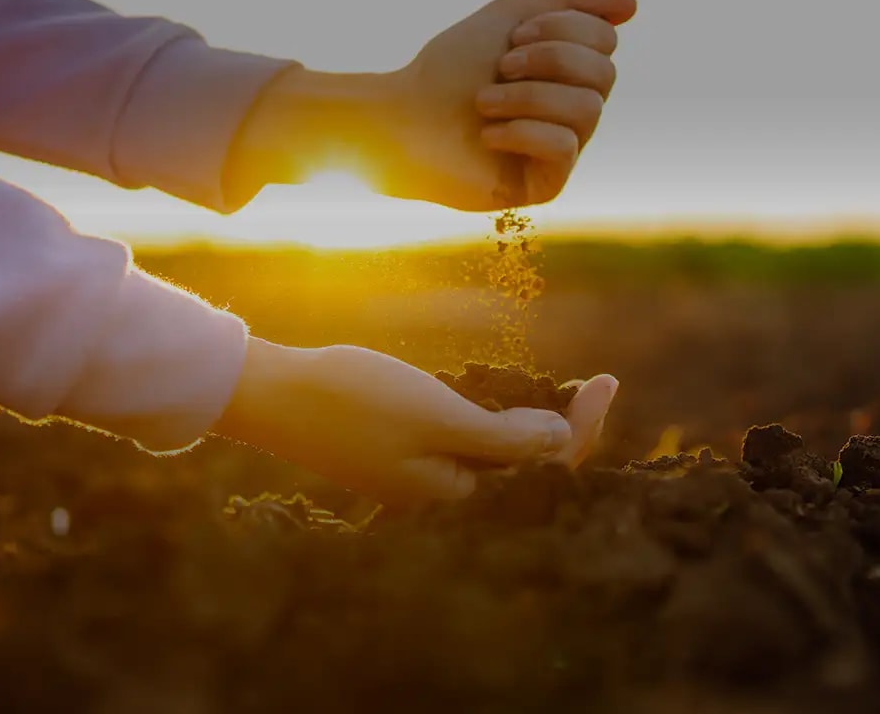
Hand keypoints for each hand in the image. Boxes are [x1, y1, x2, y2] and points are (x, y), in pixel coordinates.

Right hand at [212, 338, 620, 504]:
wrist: (271, 393)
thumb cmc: (353, 400)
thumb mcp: (438, 414)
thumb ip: (502, 437)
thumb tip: (560, 442)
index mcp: (454, 494)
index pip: (540, 471)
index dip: (582, 431)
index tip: (608, 383)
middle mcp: (440, 496)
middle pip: (523, 469)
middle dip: (567, 430)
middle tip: (601, 384)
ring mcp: (418, 477)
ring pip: (494, 458)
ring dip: (533, 427)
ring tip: (570, 392)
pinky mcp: (400, 456)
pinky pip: (462, 447)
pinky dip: (493, 424)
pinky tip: (506, 401)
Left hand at [229, 0, 637, 210]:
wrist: (398, 119)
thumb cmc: (449, 70)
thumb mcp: (509, 17)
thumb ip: (571, 5)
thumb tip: (635, 6)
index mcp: (570, 71)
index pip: (605, 41)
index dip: (561, 29)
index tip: (511, 38)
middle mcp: (575, 110)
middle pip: (604, 72)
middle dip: (547, 60)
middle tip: (500, 67)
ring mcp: (563, 150)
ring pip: (588, 110)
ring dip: (527, 96)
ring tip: (484, 102)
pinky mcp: (546, 186)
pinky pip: (564, 148)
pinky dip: (521, 131)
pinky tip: (487, 135)